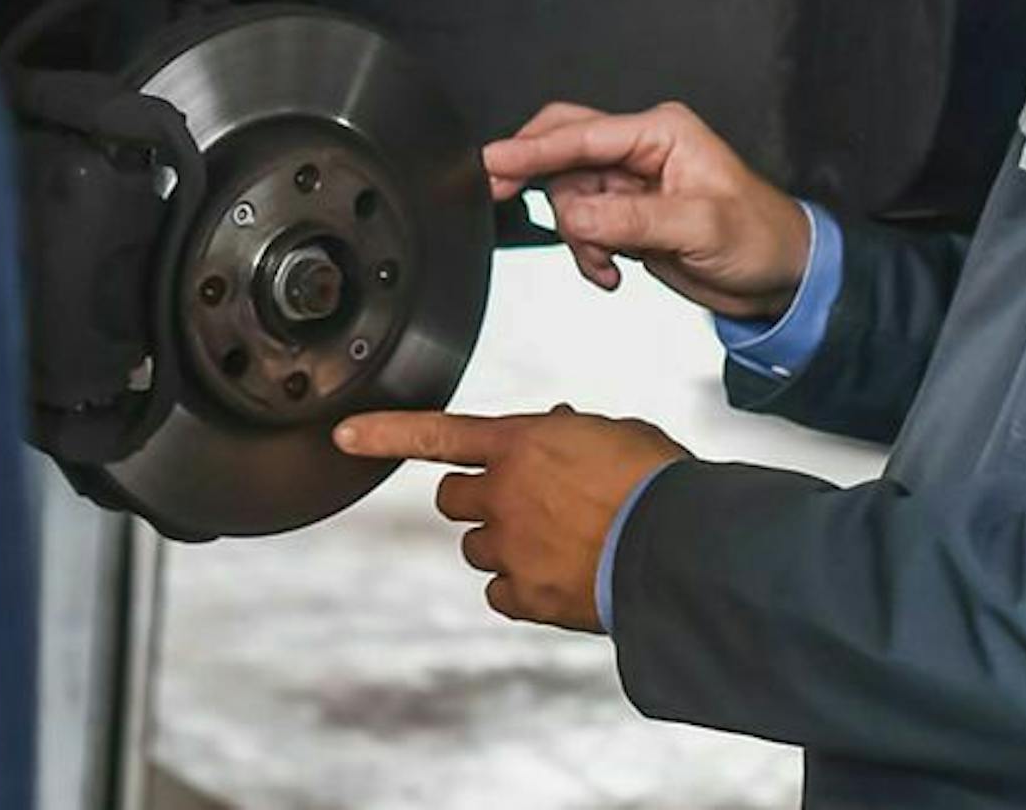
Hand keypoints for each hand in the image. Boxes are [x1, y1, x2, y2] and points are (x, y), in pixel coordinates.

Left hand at [330, 406, 686, 632]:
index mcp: (522, 443)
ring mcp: (511, 546)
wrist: (682, 548)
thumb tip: (558, 429)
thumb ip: (573, 432)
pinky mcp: (527, 595)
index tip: (344, 434)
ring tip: (557, 545)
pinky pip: (500, 593)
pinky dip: (520, 590)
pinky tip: (557, 580)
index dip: (384, 433)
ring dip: (501, 545)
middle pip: (450, 498)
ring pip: (476, 548)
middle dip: (474, 501)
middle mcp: (504, 493)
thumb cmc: (658, 484)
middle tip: (514, 506)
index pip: (436, 433)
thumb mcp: (616, 434)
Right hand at [483, 100, 808, 315]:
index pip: (584, 135)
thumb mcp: (699, 227)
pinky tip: (609, 271)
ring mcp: (632, 183)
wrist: (781, 279)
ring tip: (604, 263)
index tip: (494, 163)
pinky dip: (585, 251)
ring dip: (576, 234)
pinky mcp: (627, 215)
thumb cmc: (761, 239)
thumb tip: (575, 214)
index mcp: (662, 133)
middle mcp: (642, 150)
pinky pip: (582, 224)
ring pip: (568, 193)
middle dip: (537, 175)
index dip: (534, 149)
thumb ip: (631, 219)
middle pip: (565, 147)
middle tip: (500, 192)